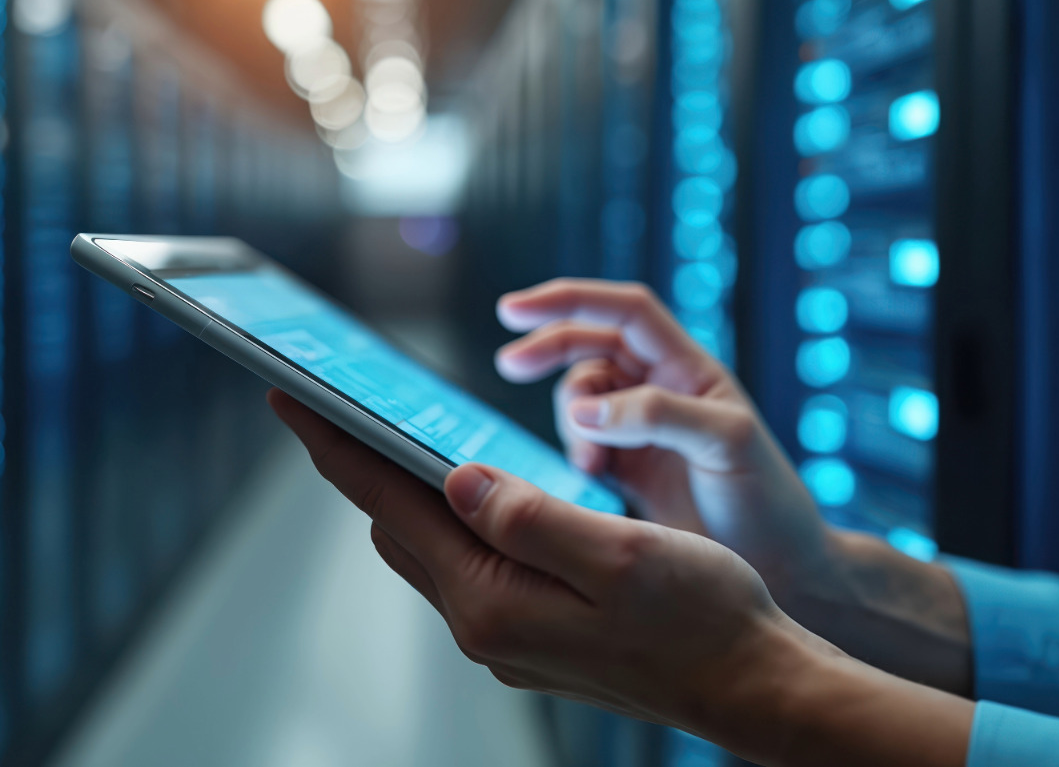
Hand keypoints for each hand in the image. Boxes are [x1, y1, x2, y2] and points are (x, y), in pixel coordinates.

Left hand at [267, 390, 838, 761]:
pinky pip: (469, 563)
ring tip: (396, 434)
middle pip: (397, 526)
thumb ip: (530, 516)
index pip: (390, 504)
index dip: (336, 444)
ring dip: (406, 490)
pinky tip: (476, 491)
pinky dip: (454, 519)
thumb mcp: (619, 555)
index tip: (290, 394)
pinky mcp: (534, 634)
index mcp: (493, 603)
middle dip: (360, 462)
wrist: (749, 683)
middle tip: (336, 403)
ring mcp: (508, 636)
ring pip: (431, 546)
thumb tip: (455, 475)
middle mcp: (486, 626)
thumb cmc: (700, 617)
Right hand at [494, 279, 833, 600]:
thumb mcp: (726, 442)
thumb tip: (588, 407)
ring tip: (592, 465)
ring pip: (582, 398)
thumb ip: (660, 414)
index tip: (515, 310)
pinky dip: (575, 451)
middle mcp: (663, 390)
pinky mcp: (628, 470)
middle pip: (592, 345)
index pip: (625, 311)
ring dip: (571, 421)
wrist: (782, 571)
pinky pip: (583, 442)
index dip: (571, 301)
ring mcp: (642, 429)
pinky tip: (594, 479)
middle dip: (549, 347)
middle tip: (509, 365)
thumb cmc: (767, 500)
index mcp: (689, 368)